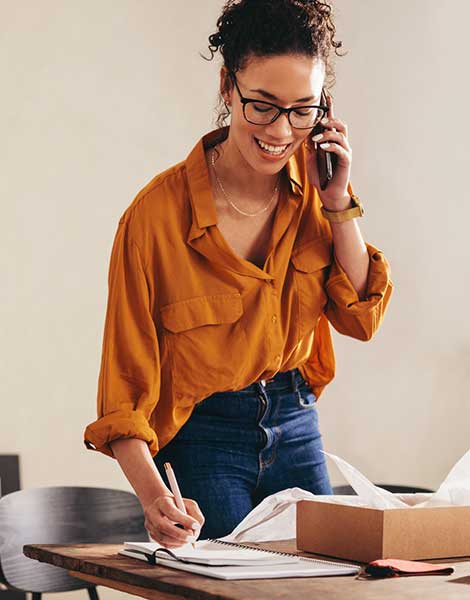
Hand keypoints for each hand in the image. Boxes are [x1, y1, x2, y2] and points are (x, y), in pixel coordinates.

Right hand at [143, 493, 204, 547]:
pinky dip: (174, 545)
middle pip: (163, 526)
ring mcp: (150, 525)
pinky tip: (181, 542)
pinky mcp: (152, 534)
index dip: (184, 520)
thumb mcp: (187, 503)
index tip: (195, 525)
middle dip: (180, 534)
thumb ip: (195, 514)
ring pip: (162, 537)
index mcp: (162, 502)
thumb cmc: (175, 504)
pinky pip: (162, 544)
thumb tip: (196, 529)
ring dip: (178, 541)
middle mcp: (153, 513)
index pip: (172, 512)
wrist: (160, 505)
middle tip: (192, 537)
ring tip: (188, 539)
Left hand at [305, 93, 352, 210]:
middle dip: (330, 120)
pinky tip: (323, 147)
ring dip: (328, 134)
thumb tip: (304, 133)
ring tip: (316, 139)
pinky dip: (332, 146)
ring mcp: (344, 152)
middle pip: (340, 124)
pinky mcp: (346, 161)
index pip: (332, 122)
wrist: (328, 193)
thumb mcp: (312, 158)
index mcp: (332, 141)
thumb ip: (310, 146)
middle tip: (319, 121)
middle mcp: (341, 144)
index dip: (329, 109)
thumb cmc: (321, 176)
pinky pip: (341, 150)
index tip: (325, 96)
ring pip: (341, 135)